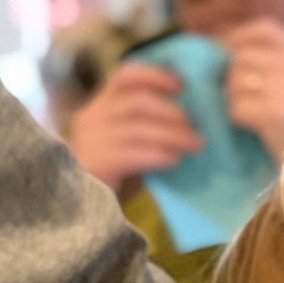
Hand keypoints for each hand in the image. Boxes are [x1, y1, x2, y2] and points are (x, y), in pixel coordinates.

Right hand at [66, 62, 201, 192]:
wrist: (86, 207)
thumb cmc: (119, 171)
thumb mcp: (134, 139)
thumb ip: (152, 122)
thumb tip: (197, 115)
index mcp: (102, 105)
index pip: (125, 76)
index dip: (155, 75)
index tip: (182, 85)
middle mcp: (91, 117)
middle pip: (137, 101)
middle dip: (173, 112)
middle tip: (197, 128)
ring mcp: (89, 140)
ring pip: (137, 128)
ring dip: (173, 135)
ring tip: (196, 146)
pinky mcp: (92, 164)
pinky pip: (130, 154)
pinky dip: (157, 155)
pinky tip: (174, 161)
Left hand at [222, 19, 283, 161]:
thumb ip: (268, 63)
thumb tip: (218, 47)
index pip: (264, 29)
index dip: (237, 37)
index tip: (223, 52)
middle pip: (242, 56)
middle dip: (229, 76)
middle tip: (234, 95)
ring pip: (235, 81)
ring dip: (232, 99)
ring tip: (247, 113)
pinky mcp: (279, 112)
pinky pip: (237, 107)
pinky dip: (237, 118)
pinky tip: (252, 126)